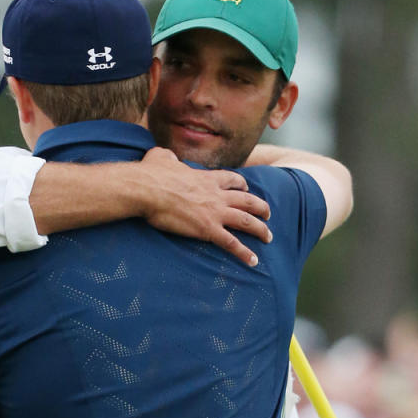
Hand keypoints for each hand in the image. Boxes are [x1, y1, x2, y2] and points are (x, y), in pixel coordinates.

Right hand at [137, 147, 271, 265]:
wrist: (149, 190)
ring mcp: (215, 212)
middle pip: (248, 201)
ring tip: (268, 237)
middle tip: (268, 214)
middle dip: (261, 208)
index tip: (246, 189)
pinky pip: (231, 243)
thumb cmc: (152, 174)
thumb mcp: (161, 157)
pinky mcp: (208, 229)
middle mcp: (216, 195)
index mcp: (207, 178)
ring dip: (260, 229)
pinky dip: (244, 253)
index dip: (242, 184)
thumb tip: (163, 156)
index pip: (232, 180)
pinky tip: (253, 261)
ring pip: (246, 221)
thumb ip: (167, 157)